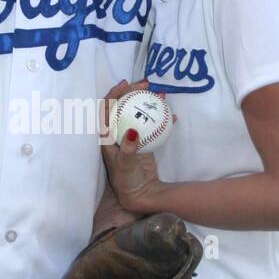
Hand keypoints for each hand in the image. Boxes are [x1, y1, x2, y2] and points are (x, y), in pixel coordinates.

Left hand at [100, 79, 168, 214]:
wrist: (139, 195)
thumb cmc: (126, 181)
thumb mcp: (125, 165)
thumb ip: (128, 149)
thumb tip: (132, 131)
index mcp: (106, 136)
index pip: (106, 108)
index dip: (113, 93)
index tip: (126, 83)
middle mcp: (116, 132)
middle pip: (122, 105)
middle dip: (133, 92)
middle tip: (148, 85)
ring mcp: (130, 136)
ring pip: (137, 112)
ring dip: (147, 102)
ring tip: (160, 94)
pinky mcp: (143, 141)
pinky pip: (151, 124)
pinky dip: (161, 119)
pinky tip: (172, 116)